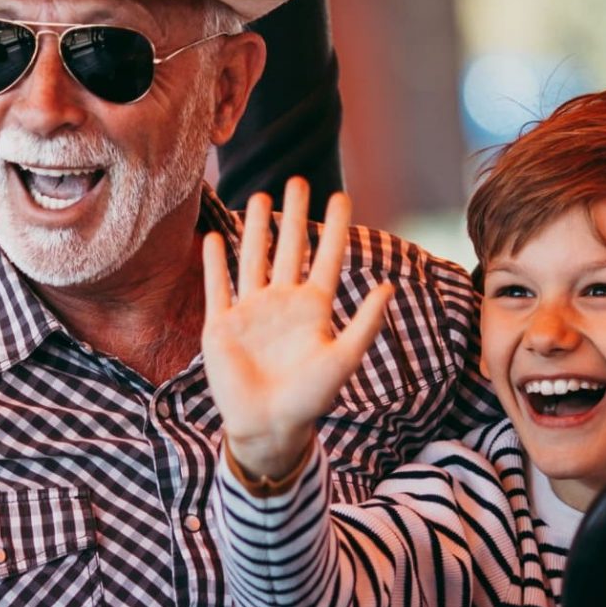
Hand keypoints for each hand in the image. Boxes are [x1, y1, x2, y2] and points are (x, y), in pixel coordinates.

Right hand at [202, 178, 393, 480]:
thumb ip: (365, 324)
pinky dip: (214, 263)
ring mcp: (250, 312)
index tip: (340, 195)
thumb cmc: (311, 398)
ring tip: (260, 197)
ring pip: (254, 259)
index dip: (333, 227)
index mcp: (313, 309)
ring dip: (257, 229)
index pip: (326, 257)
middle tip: (298, 180)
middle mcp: (282, 303)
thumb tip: (390, 285)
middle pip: (289, 248)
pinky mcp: (221, 326)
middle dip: (294, 215)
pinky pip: (217, 287)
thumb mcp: (344, 359)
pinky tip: (215, 238)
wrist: (269, 426)